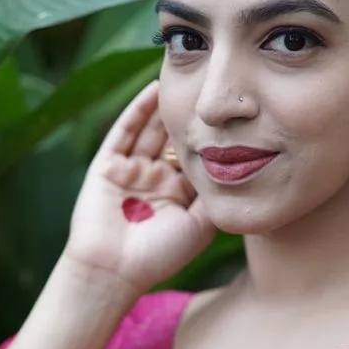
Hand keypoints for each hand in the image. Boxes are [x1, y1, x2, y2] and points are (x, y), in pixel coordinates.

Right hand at [64, 80, 215, 293]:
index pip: (198, 157)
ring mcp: (131, 171)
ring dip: (167, 105)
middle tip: (210, 86)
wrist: (114, 271)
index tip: (236, 114)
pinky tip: (155, 89)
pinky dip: (139, 109)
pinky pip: (125, 131)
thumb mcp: (200, 226)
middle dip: (191, 114)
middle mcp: (155, 179)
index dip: (214, 137)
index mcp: (177, 195)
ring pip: (151, 130)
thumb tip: (240, 168)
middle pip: (175, 138)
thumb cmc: (160, 256)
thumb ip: (216, 197)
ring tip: (184, 77)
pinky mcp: (108, 165)